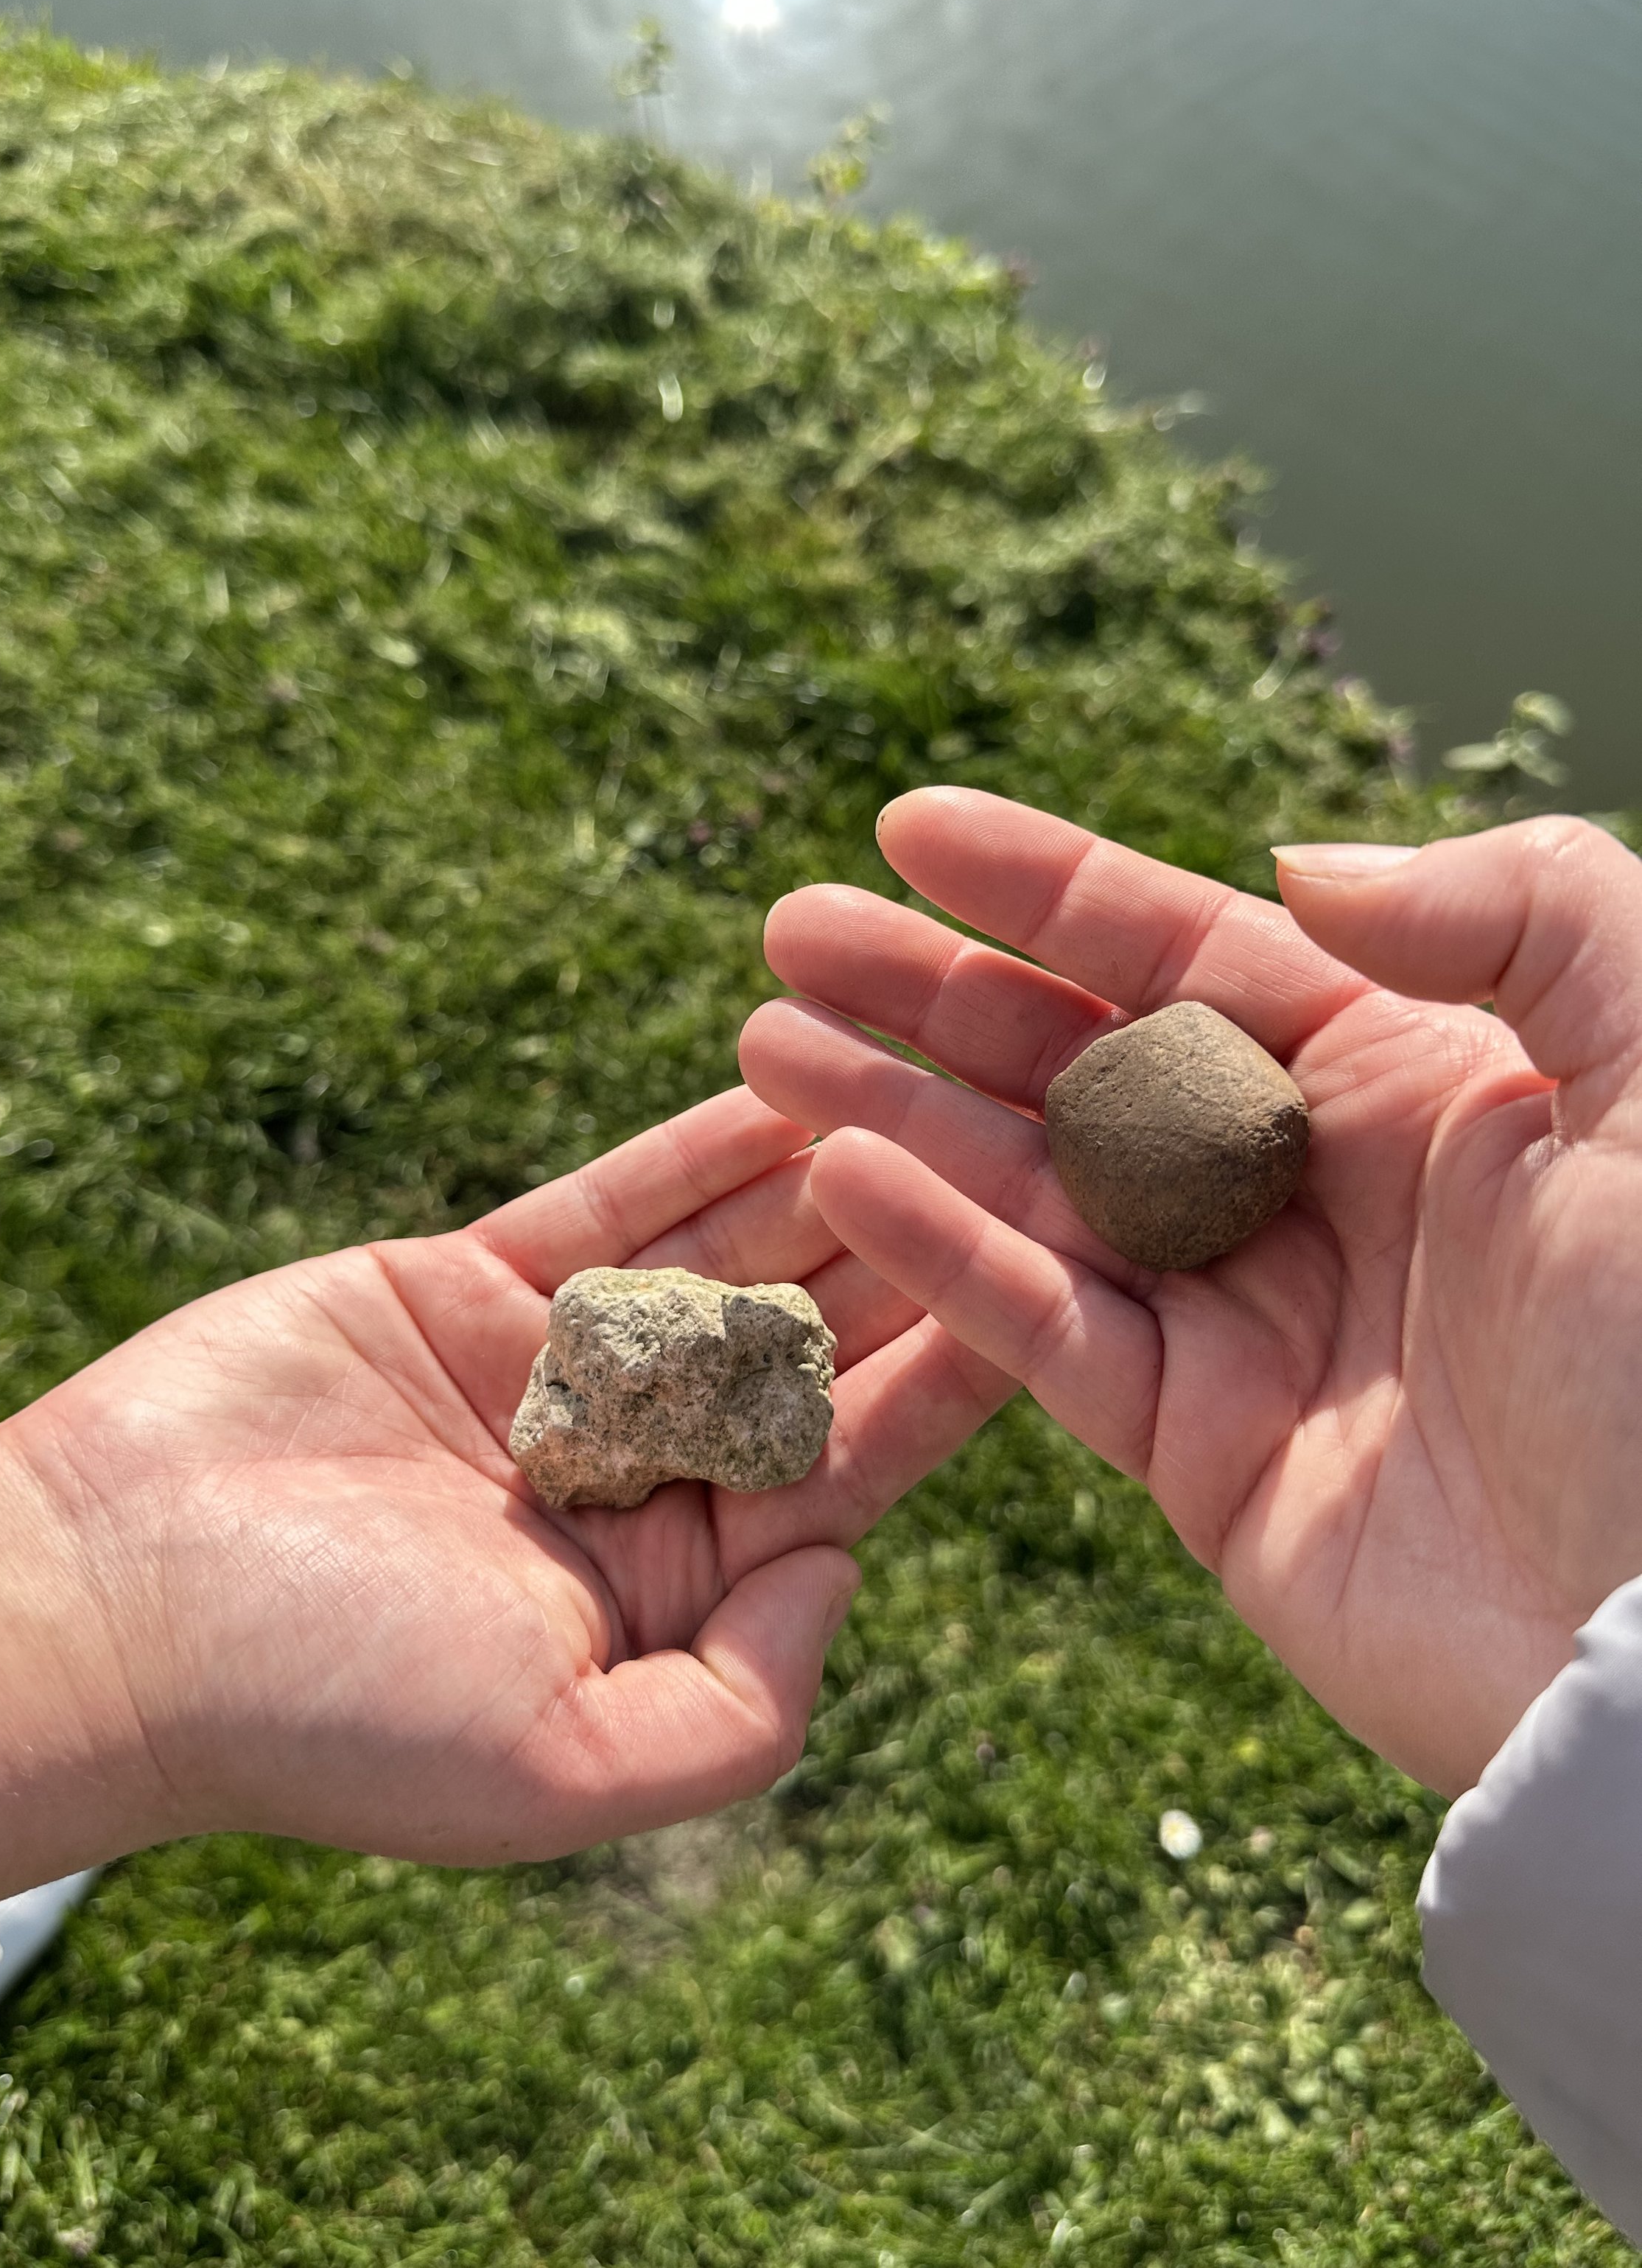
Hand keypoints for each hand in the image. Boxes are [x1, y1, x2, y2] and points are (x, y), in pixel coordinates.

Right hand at [7, 1088, 1010, 1871]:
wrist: (113, 1603)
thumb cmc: (329, 1710)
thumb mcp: (566, 1765)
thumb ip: (741, 1698)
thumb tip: (848, 1571)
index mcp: (682, 1586)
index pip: (862, 1462)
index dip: (968, 1371)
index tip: (1076, 1280)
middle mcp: (640, 1471)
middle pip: (817, 1339)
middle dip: (923, 1244)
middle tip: (1038, 1142)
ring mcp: (562, 1367)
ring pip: (728, 1251)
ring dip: (831, 1170)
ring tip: (939, 1083)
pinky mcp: (474, 1283)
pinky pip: (615, 1200)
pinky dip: (700, 1143)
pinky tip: (792, 1078)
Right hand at [739, 791, 1641, 1793]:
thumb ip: (1515, 911)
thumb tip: (1298, 866)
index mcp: (1412, 1074)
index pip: (1192, 946)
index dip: (1047, 885)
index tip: (912, 829)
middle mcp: (1310, 1185)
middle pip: (1080, 1059)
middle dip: (932, 992)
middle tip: (790, 933)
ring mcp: (1242, 1320)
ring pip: (1031, 1190)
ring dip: (896, 1112)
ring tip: (765, 1044)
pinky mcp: (1196, 1452)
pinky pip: (1041, 1331)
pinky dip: (943, 1255)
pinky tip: (845, 1172)